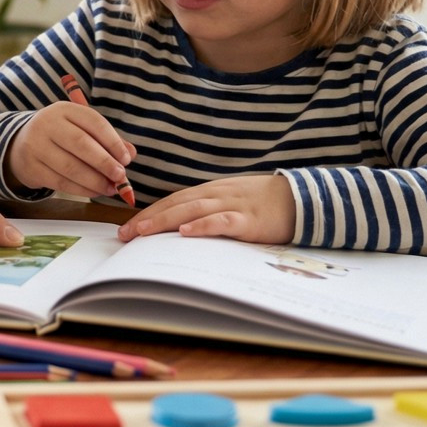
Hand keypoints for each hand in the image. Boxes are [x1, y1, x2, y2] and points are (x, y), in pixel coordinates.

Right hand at [4, 101, 135, 199]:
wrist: (21, 144)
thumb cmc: (61, 136)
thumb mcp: (81, 129)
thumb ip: (106, 139)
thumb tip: (130, 154)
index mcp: (65, 109)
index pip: (94, 122)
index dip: (113, 141)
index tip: (126, 159)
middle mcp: (48, 123)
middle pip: (81, 144)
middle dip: (104, 162)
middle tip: (120, 176)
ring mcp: (36, 145)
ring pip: (70, 167)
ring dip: (95, 181)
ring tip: (110, 188)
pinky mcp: (31, 167)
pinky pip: (60, 182)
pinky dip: (81, 190)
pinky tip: (94, 192)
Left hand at [115, 174, 295, 243]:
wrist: (301, 198)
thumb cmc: (264, 203)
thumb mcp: (232, 202)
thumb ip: (209, 210)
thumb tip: (182, 226)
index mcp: (211, 191)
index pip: (172, 200)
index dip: (149, 213)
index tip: (127, 228)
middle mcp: (216, 194)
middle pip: (175, 204)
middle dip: (148, 219)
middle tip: (124, 235)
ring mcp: (232, 205)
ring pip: (192, 210)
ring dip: (165, 221)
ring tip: (143, 232)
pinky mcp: (249, 220)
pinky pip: (222, 221)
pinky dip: (203, 226)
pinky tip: (186, 232)